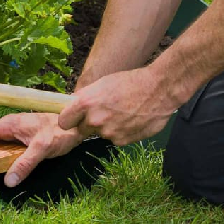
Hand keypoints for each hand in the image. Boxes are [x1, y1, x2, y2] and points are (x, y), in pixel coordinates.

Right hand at [0, 113, 85, 186]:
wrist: (78, 123)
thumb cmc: (61, 132)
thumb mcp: (42, 149)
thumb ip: (25, 164)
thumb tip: (9, 182)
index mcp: (9, 125)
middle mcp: (10, 125)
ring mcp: (17, 129)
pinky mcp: (24, 135)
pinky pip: (6, 144)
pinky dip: (0, 153)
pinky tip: (4, 164)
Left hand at [58, 67, 173, 144]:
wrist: (160, 89)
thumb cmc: (131, 82)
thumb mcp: (102, 84)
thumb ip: (85, 98)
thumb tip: (72, 106)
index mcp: (86, 103)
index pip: (64, 121)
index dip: (69, 119)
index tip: (73, 118)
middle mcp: (94, 120)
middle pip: (82, 129)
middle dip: (89, 123)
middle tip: (105, 112)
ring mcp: (108, 133)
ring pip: (101, 133)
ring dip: (108, 126)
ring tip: (123, 112)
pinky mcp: (121, 141)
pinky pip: (115, 138)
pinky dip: (121, 131)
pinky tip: (131, 119)